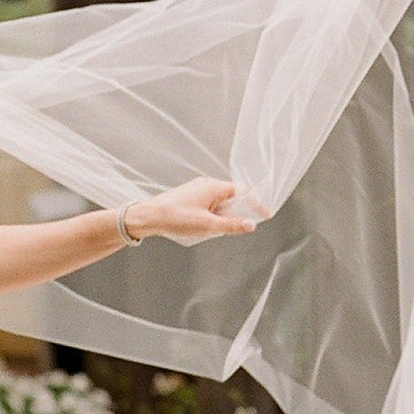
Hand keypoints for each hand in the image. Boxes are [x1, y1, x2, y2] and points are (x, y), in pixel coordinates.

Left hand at [128, 177, 265, 244]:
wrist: (147, 217)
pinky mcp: (188, 197)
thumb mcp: (208, 225)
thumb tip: (251, 225)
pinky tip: (205, 227)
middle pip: (231, 196)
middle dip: (237, 212)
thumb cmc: (176, 218)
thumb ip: (231, 225)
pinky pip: (208, 205)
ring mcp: (196, 190)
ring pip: (219, 202)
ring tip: (216, 229)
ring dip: (223, 216)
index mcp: (213, 186)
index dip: (255, 204)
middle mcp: (205, 184)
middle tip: (241, 226)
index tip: (265, 215)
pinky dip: (213, 215)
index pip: (242, 192)